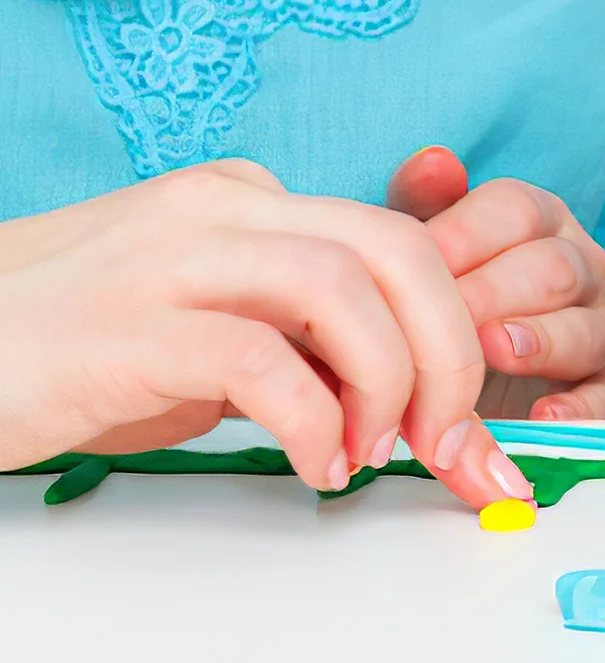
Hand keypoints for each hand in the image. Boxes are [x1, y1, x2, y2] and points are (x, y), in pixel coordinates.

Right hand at [0, 161, 526, 507]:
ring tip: (377, 450)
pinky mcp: (128, 326)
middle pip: (393, 248)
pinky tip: (316, 461)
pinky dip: (313, 416)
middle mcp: (225, 209)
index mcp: (252, 201)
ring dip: (388, 378)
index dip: (453, 332)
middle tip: (450, 438)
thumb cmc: (76, 348)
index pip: (395, 242)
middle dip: (448, 349)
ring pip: (341, 284)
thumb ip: (297, 339)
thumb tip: (396, 398)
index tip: (470, 423)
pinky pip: (257, 356)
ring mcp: (176, 257)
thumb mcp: (206, 331)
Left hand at [387, 148, 604, 420]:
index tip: (414, 265)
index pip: (516, 209)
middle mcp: (581, 267)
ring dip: (538, 340)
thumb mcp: (433, 250)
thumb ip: (424, 203)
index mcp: (540, 221)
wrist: (498, 374)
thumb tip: (432, 160)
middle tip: (440, 320)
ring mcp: (600, 329)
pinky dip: (579, 411)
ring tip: (491, 352)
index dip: (465, 234)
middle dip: (492, 292)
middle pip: (553, 266)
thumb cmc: (455, 296)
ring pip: (585, 328)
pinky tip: (543, 419)